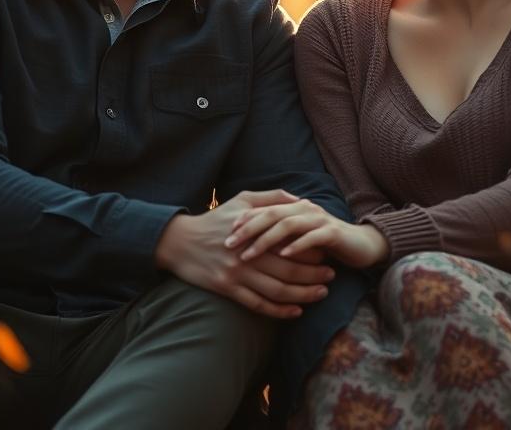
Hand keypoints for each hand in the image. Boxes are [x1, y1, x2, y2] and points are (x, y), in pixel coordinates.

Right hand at [154, 190, 334, 318]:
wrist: (179, 241)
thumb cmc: (214, 219)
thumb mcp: (242, 200)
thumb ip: (272, 198)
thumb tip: (301, 200)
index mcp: (255, 232)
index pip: (292, 244)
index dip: (313, 250)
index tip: (328, 252)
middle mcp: (248, 254)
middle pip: (289, 270)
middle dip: (314, 275)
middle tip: (332, 276)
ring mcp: (237, 274)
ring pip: (278, 290)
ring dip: (303, 295)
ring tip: (320, 294)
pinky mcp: (227, 289)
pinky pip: (258, 305)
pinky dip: (279, 311)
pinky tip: (295, 312)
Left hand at [226, 200, 389, 268]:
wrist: (361, 245)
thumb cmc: (325, 242)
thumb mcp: (299, 235)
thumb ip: (279, 230)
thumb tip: (250, 236)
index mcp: (294, 207)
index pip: (263, 208)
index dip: (244, 219)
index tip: (224, 233)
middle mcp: (304, 208)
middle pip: (271, 213)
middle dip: (248, 229)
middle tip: (229, 243)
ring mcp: (319, 219)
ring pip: (287, 225)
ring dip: (266, 239)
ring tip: (249, 253)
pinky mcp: (332, 232)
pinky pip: (311, 237)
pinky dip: (296, 245)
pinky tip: (282, 255)